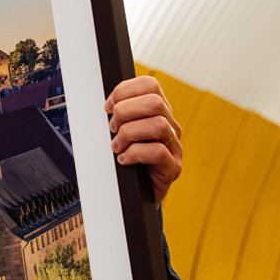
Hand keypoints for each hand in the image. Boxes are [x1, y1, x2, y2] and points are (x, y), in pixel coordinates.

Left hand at [105, 75, 182, 203]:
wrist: (135, 194)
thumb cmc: (126, 160)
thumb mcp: (120, 132)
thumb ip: (118, 115)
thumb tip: (105, 105)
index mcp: (158, 112)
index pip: (149, 85)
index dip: (124, 91)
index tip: (108, 107)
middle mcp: (170, 126)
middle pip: (155, 102)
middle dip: (125, 112)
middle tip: (112, 128)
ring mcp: (174, 147)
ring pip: (158, 125)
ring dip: (129, 134)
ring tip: (117, 146)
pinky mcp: (172, 168)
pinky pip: (158, 152)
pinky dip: (135, 154)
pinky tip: (124, 159)